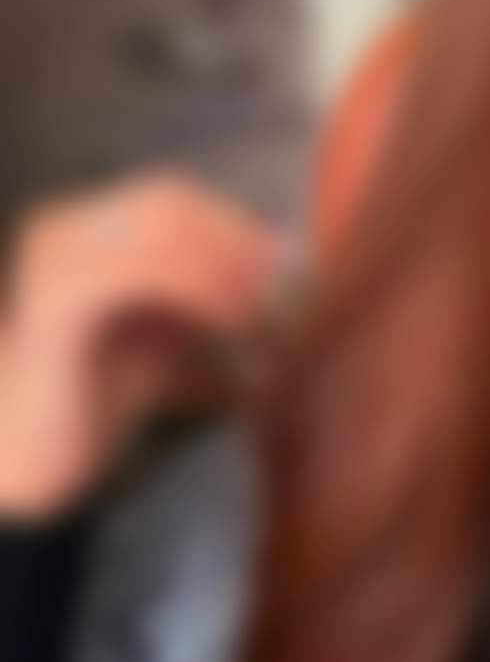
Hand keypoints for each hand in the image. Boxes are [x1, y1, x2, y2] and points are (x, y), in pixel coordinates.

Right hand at [0, 170, 286, 519]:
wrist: (28, 461)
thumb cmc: (100, 405)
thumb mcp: (170, 340)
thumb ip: (212, 300)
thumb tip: (289, 267)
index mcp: (87, 232)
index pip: (175, 199)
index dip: (237, 227)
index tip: (290, 272)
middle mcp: (65, 229)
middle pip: (172, 203)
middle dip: (239, 243)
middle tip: (288, 293)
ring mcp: (56, 257)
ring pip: (161, 226)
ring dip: (230, 266)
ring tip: (268, 316)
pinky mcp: (59, 299)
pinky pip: (143, 271)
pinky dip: (203, 289)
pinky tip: (238, 325)